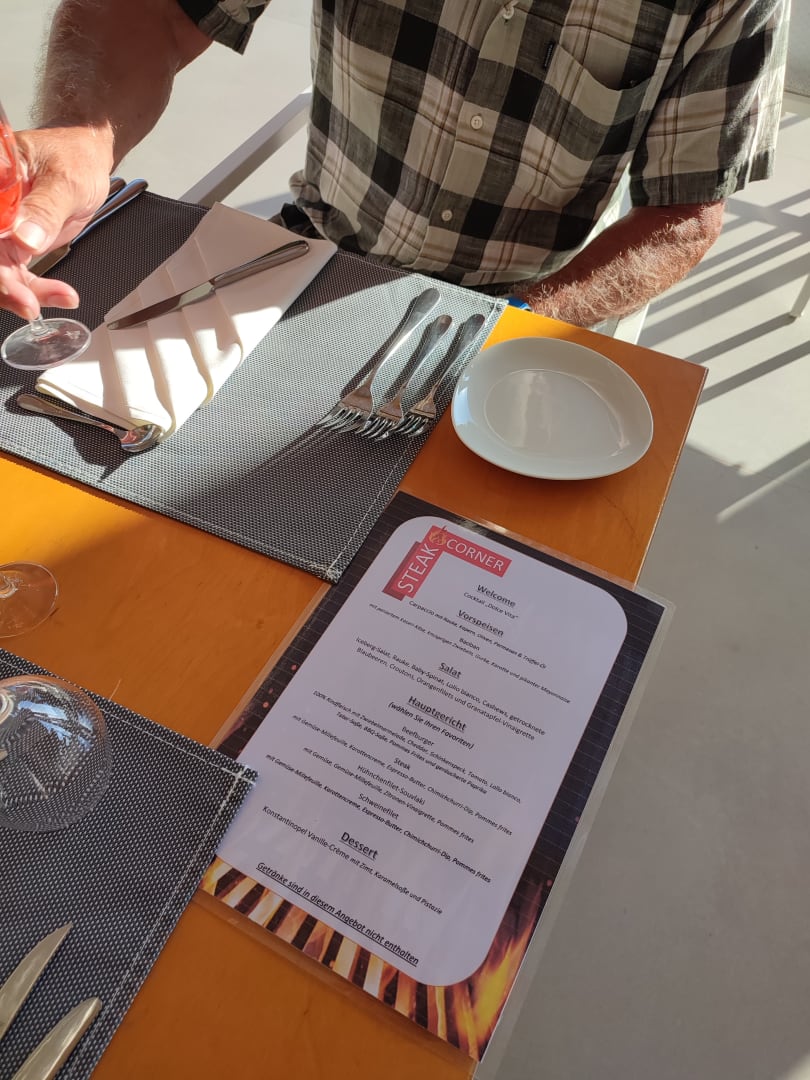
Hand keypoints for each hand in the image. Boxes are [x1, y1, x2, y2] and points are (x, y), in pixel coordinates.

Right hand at [0, 125, 113, 319]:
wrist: (85, 162)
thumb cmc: (73, 158)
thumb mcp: (66, 180)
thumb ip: (45, 208)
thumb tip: (25, 238)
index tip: (6, 277)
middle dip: (3, 284)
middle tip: (29, 303)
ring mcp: (0, 229)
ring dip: (21, 294)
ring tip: (58, 298)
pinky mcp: (13, 246)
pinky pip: (16, 276)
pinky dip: (36, 291)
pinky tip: (62, 295)